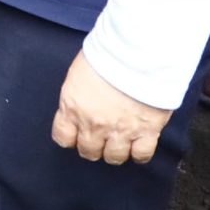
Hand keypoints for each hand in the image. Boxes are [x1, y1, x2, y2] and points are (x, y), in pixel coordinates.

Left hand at [52, 50, 171, 164]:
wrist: (138, 52)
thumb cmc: (107, 53)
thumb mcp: (79, 72)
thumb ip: (78, 94)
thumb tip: (81, 101)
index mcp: (73, 107)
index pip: (63, 137)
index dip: (71, 138)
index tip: (76, 134)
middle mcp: (94, 124)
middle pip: (89, 151)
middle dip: (93, 145)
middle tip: (101, 136)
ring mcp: (120, 130)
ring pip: (114, 157)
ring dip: (116, 151)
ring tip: (120, 140)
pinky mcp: (147, 131)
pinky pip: (141, 155)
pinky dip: (139, 154)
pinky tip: (138, 145)